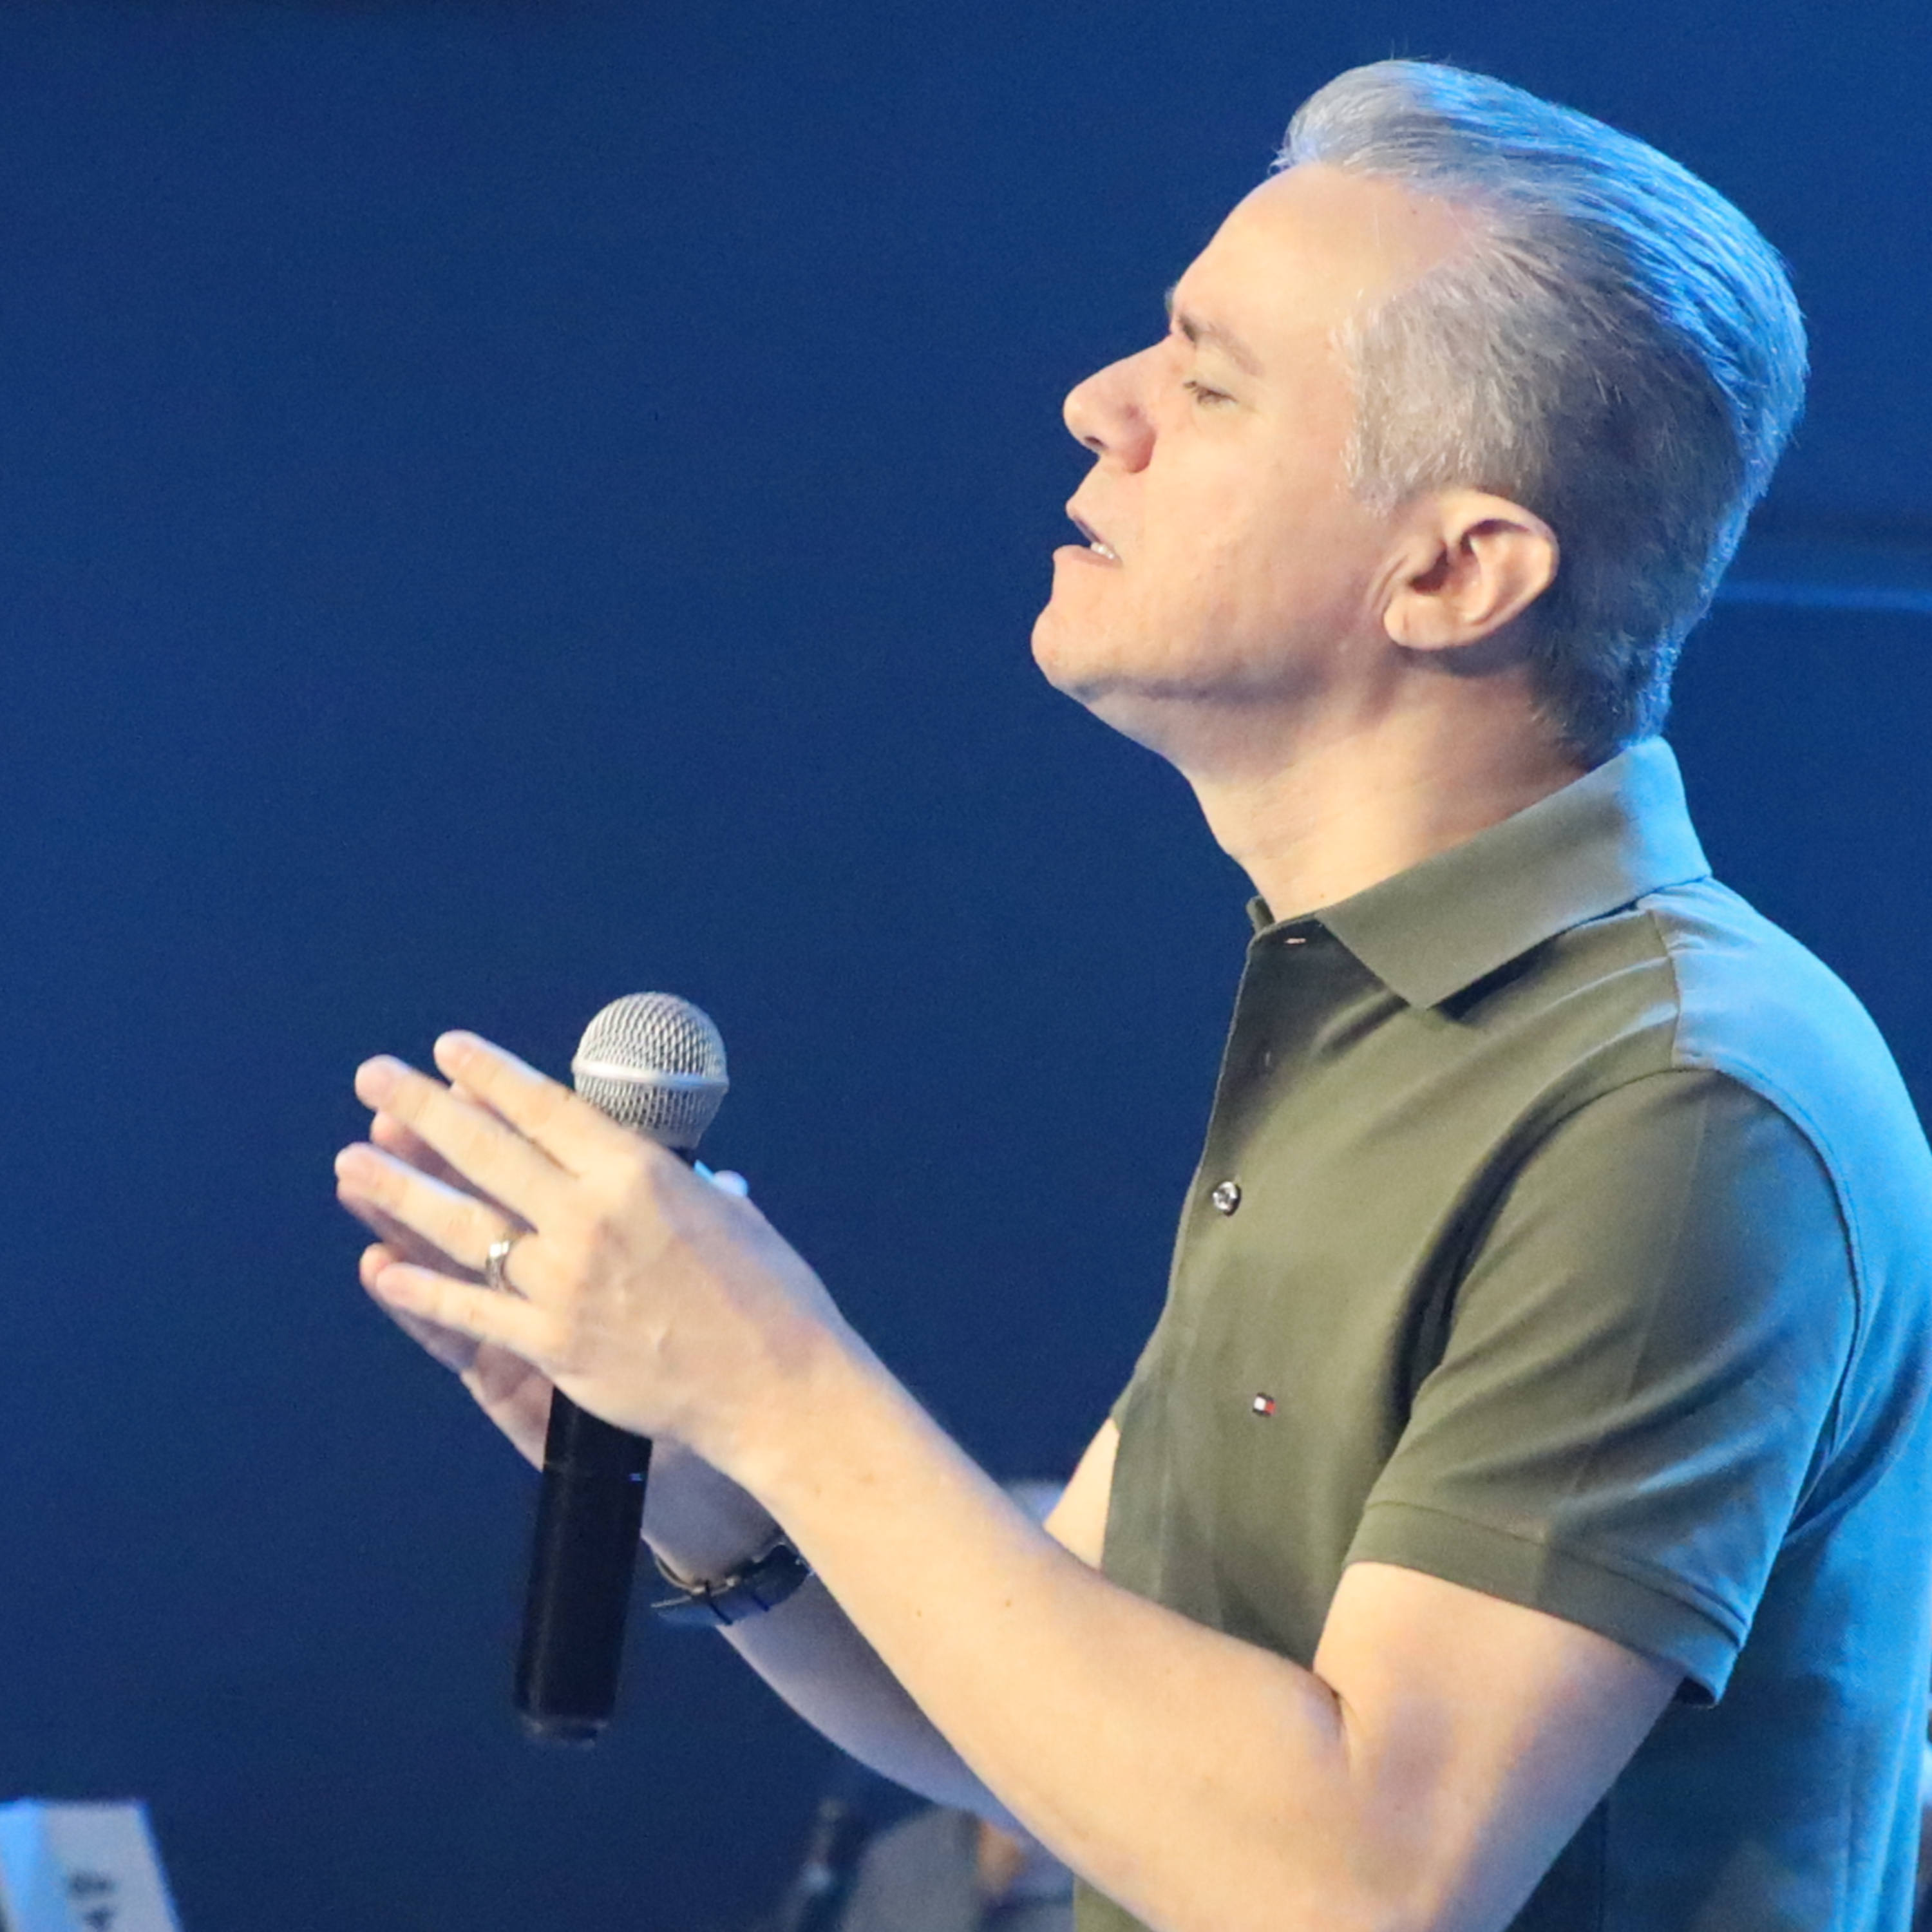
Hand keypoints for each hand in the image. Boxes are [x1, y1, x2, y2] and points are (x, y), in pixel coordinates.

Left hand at [334, 1031, 850, 1486]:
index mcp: (637, 1173)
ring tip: (352, 1164)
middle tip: (373, 1079)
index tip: (448, 1050)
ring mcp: (563, 1282)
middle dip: (421, 1109)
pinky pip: (470, 1310)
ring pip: (460, 1225)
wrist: (777, 1385)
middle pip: (486, 1151)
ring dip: (398, 1192)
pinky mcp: (551, 1344)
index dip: (489, 1075)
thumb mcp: (726, 1210)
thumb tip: (659, 1167)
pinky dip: (420, 1290)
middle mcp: (590, 1217)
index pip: (545, 1108)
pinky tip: (380, 1268)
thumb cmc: (770, 1293)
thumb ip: (678, 1184)